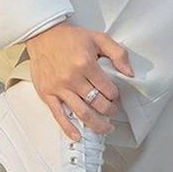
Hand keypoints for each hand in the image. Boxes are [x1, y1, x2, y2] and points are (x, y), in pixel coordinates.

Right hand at [23, 22, 133, 138]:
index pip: (108, 89)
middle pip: (97, 103)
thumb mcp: (98, 38)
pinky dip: (69, 129)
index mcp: (86, 64)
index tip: (115, 95)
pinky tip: (77, 136)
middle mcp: (72, 78)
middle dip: (110, 111)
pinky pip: (59, 115)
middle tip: (113, 111)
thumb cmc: (70, 38)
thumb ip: (118, 53)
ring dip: (96, 125)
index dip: (115, 95)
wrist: (43, 35)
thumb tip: (129, 73)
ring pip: (82, 113)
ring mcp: (59, 88)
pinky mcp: (47, 93)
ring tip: (105, 128)